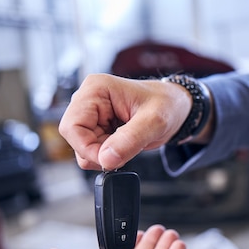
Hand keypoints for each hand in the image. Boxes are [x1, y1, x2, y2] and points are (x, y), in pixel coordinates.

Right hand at [58, 74, 191, 170]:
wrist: (176, 108)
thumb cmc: (167, 104)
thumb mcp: (155, 122)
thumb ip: (130, 140)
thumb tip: (105, 159)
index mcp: (96, 89)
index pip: (72, 126)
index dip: (87, 148)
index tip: (109, 159)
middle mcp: (89, 100)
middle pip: (75, 138)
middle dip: (97, 152)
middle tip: (124, 152)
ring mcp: (92, 114)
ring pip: (82, 147)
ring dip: (104, 155)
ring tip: (129, 145)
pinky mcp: (99, 126)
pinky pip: (93, 149)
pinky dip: (108, 155)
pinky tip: (125, 146)